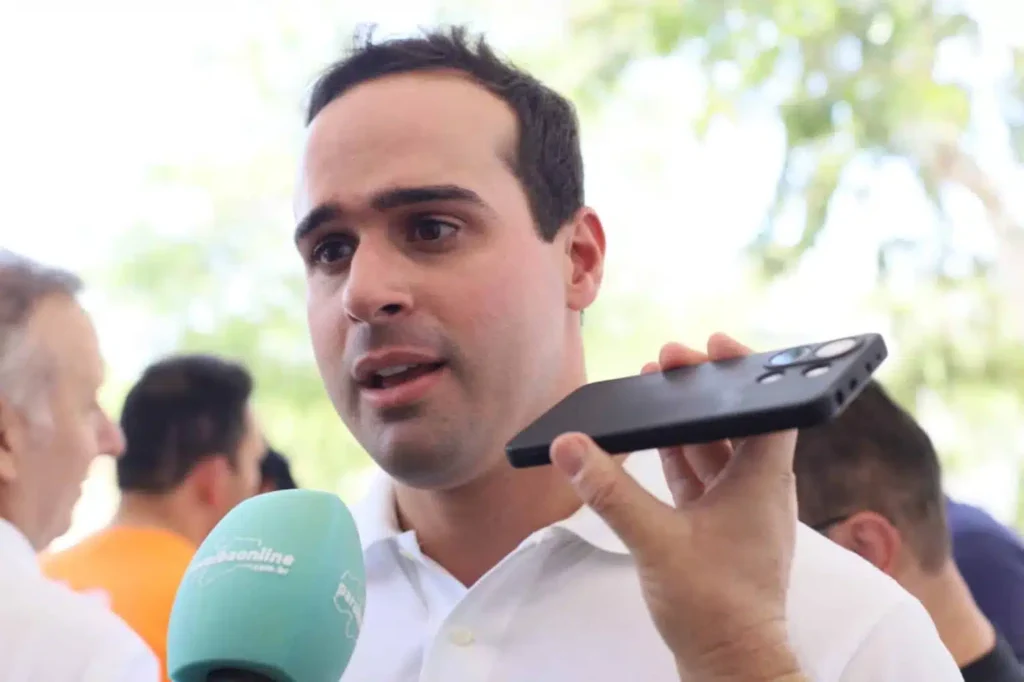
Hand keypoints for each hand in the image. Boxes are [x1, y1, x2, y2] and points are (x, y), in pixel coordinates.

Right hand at [550, 334, 805, 681]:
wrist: (733, 664)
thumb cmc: (716, 608)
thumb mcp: (656, 542)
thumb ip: (610, 492)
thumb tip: (572, 449)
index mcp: (762, 482)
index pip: (771, 408)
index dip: (745, 370)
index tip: (713, 346)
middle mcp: (757, 489)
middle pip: (734, 421)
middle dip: (701, 390)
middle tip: (669, 363)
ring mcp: (739, 509)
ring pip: (716, 448)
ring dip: (688, 420)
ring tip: (656, 389)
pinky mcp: (719, 527)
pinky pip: (702, 476)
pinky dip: (680, 454)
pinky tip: (655, 439)